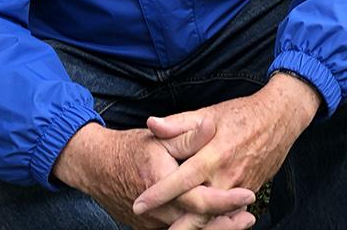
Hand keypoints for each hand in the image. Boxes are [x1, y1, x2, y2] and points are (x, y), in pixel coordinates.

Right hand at [53, 122, 257, 229]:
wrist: (96, 168)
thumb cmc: (132, 149)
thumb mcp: (158, 137)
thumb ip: (185, 133)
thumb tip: (209, 126)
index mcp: (160, 181)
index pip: (199, 198)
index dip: (226, 200)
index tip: (249, 195)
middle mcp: (155, 209)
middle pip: (197, 223)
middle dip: (226, 224)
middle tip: (250, 218)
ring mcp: (151, 223)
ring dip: (215, 228)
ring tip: (240, 222)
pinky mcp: (149, 229)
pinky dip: (198, 229)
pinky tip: (216, 224)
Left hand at [131, 73, 321, 217]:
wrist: (280, 119)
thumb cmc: (241, 114)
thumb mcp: (209, 113)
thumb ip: (178, 123)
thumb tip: (152, 124)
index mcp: (214, 155)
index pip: (182, 180)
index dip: (159, 194)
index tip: (139, 204)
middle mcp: (228, 176)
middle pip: (199, 210)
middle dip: (177, 226)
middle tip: (151, 226)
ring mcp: (242, 187)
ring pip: (215, 217)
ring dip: (195, 227)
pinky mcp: (251, 192)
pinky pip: (230, 214)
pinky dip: (214, 223)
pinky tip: (199, 227)